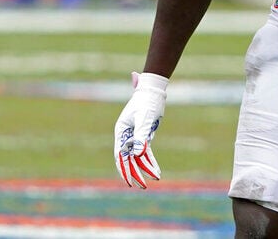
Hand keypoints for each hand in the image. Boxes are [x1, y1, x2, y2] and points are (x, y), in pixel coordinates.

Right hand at [113, 71, 167, 188]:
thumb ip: (141, 137)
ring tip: (154, 179)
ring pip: (139, 157)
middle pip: (129, 158)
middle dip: (135, 173)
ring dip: (145, 168)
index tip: (129, 181)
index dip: (124, 169)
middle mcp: (126, 136)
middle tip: (141, 186)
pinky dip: (151, 161)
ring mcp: (135, 136)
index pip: (120, 155)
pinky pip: (147, 152)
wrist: (152, 90)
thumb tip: (138, 155)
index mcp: (121, 132)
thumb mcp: (144, 119)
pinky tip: (156, 171)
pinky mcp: (144, 136)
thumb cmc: (146, 102)